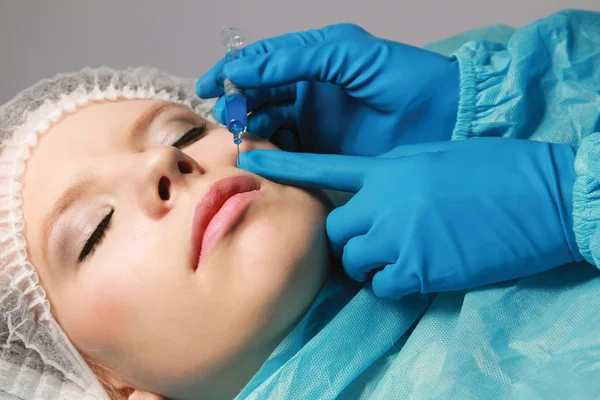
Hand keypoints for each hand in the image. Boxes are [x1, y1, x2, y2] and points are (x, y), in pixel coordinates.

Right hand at [197, 24, 458, 155]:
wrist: (444, 117)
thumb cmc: (404, 77)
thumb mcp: (348, 55)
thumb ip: (295, 59)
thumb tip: (243, 68)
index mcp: (315, 59)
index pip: (263, 62)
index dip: (233, 72)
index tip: (209, 86)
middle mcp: (310, 89)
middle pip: (260, 94)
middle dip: (239, 104)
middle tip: (228, 117)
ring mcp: (315, 121)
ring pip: (269, 122)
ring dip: (252, 127)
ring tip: (244, 135)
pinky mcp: (324, 150)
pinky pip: (287, 150)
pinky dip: (271, 151)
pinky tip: (262, 152)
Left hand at [238, 138, 581, 299]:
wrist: (543, 196)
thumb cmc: (497, 171)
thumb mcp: (436, 158)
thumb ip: (395, 175)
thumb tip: (373, 194)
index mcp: (389, 169)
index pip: (324, 167)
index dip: (285, 165)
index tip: (250, 158)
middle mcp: (385, 201)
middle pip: (336, 229)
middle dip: (348, 239)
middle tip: (373, 240)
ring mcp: (399, 236)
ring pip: (355, 260)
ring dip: (370, 262)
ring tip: (401, 256)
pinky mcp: (420, 269)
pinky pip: (383, 285)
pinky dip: (393, 283)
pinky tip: (417, 272)